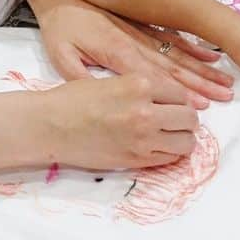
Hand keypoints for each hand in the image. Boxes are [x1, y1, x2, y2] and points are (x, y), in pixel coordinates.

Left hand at [29, 0, 233, 108]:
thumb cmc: (59, 24)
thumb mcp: (60, 54)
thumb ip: (81, 77)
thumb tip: (100, 98)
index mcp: (117, 52)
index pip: (153, 78)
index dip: (179, 93)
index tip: (201, 105)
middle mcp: (135, 42)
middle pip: (173, 67)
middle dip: (201, 83)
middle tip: (226, 96)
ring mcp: (142, 32)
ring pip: (177, 54)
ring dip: (202, 68)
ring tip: (225, 80)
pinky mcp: (142, 25)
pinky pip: (172, 38)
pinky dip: (191, 47)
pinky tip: (209, 55)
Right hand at [50, 74, 199, 167]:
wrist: (50, 125)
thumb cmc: (73, 99)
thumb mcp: (111, 80)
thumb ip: (141, 87)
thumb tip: (168, 98)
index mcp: (139, 84)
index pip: (181, 93)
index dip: (179, 99)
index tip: (174, 104)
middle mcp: (146, 111)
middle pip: (189, 118)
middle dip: (185, 119)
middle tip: (173, 120)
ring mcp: (143, 138)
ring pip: (186, 142)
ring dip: (181, 139)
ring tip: (168, 135)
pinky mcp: (136, 159)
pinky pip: (170, 158)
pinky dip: (169, 153)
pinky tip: (156, 146)